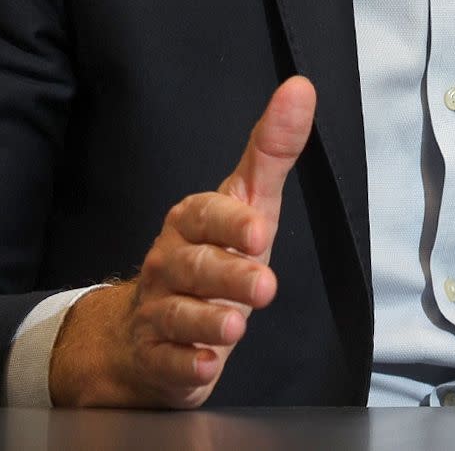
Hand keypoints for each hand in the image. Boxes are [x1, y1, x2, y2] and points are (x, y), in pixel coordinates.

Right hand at [49, 75, 316, 406]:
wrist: (152, 328)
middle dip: (228, 275)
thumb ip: (272, 151)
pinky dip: (184, 365)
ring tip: (235, 327)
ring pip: (178, 314)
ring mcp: (158, 311)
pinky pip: (165, 361)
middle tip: (264, 286)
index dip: (230, 224)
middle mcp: (168, 262)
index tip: (260, 233)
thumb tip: (301, 87)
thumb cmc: (215, 254)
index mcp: (190, 222)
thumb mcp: (248, 203)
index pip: (205, 215)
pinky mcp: (156, 357)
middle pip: (193, 266)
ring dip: (207, 320)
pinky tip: (204, 366)